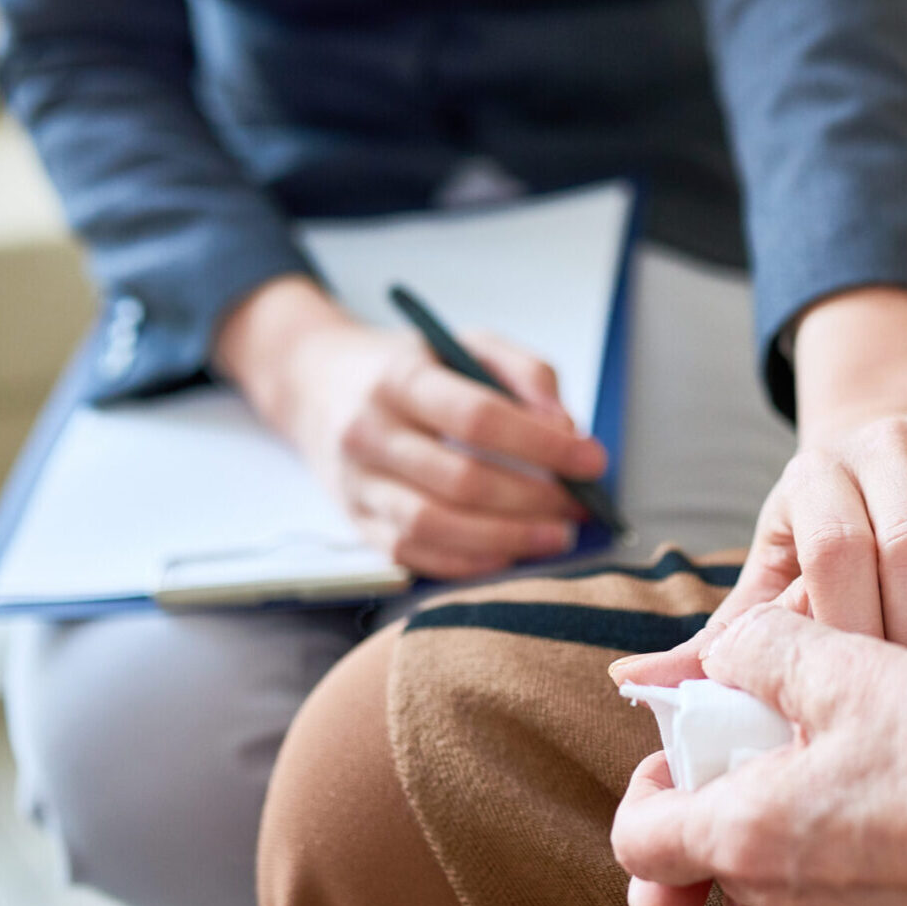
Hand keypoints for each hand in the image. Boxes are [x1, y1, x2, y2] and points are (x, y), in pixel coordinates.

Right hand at [216, 276, 605, 578]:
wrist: (314, 384)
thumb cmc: (406, 365)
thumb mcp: (464, 343)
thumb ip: (524, 372)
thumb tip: (565, 427)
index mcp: (399, 378)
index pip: (478, 417)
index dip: (542, 445)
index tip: (592, 460)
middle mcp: (369, 432)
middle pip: (461, 480)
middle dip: (534, 500)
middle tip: (580, 505)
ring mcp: (356, 483)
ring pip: (435, 526)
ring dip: (508, 539)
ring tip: (556, 535)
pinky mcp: (356, 522)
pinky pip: (415, 556)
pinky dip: (471, 562)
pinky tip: (510, 552)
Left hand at [609, 605, 906, 905]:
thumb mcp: (850, 668)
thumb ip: (763, 649)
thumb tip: (724, 650)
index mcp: (750, 839)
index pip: (641, 841)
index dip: (651, 787)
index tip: (697, 749)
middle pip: (713, 869)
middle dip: (732, 809)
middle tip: (784, 751)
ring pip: (776, 901)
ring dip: (789, 847)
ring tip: (843, 781)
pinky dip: (846, 876)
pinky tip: (894, 821)